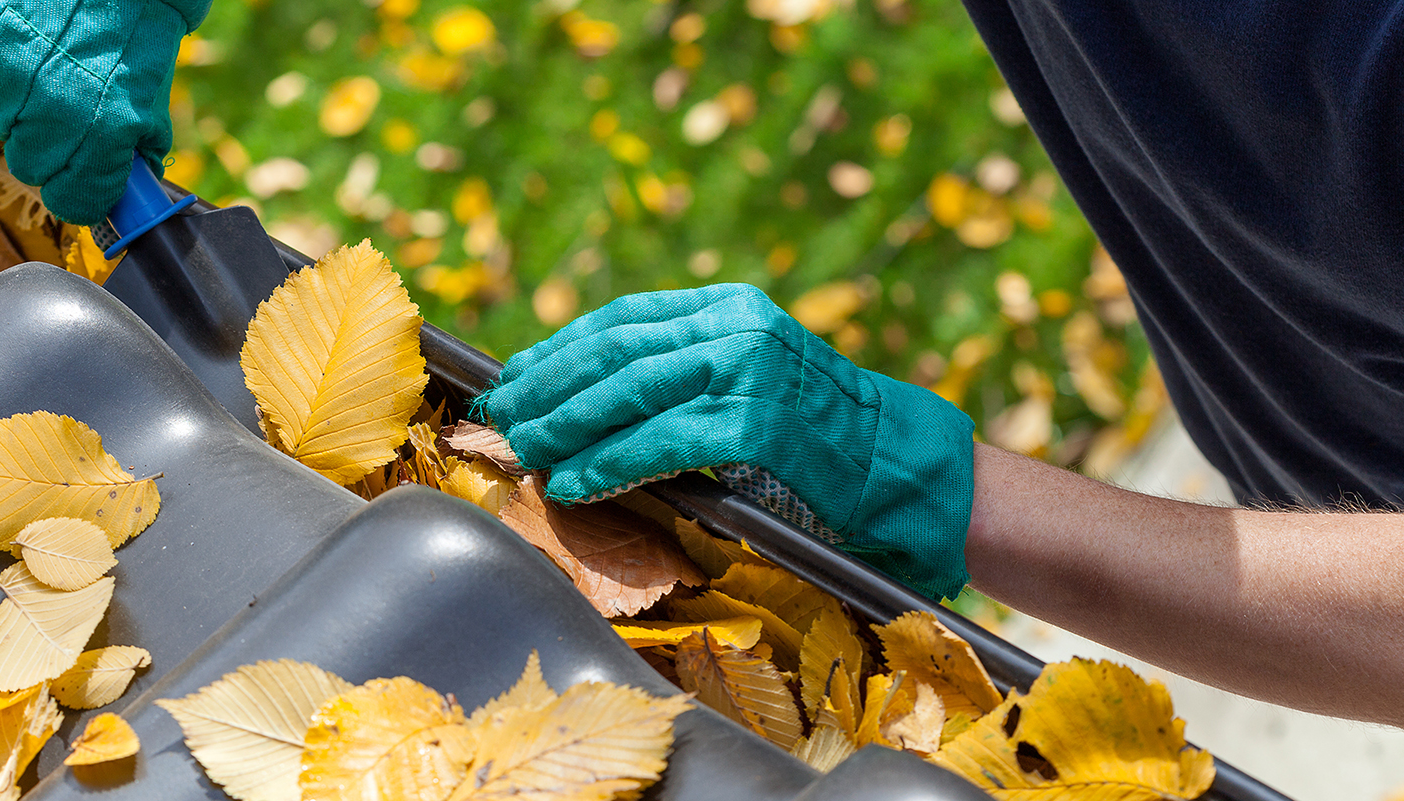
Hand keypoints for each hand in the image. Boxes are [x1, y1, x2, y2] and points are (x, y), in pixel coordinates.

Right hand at [0, 0, 210, 224]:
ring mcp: (7, 71)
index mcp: (104, 131)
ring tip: (48, 67)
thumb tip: (123, 196)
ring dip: (20, 105)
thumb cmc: (135, 31)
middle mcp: (52, 107)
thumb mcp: (151, 99)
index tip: (81, 180)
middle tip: (67, 114)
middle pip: (29, 167)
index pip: (72, 202)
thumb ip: (133, 155)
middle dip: (48, 148)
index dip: (78, 192)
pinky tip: (25, 43)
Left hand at [475, 283, 976, 598]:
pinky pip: (659, 443)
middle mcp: (735, 326)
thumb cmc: (819, 435)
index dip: (559, 349)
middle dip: (548, 387)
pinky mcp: (754, 424)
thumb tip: (586, 395)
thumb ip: (685, 370)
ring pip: (628, 392)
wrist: (901, 467)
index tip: (515, 377)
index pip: (622, 319)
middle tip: (502, 417)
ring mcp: (746, 371)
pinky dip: (608, 464)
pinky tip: (575, 482)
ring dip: (565, 425)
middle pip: (614, 351)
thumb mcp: (751, 375)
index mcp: (729, 306)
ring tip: (525, 449)